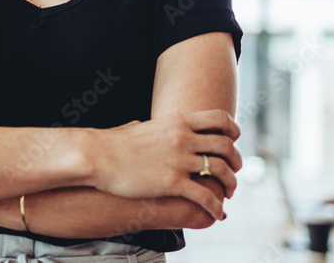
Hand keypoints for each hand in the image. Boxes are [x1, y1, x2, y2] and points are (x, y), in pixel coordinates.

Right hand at [92, 110, 241, 219]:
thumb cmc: (112, 144)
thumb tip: (139, 125)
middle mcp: (183, 137)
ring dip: (230, 184)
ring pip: (221, 171)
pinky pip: (205, 195)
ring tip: (228, 193)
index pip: (220, 120)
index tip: (233, 142)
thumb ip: (147, 128)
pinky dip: (216, 206)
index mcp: (178, 121)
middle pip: (226, 147)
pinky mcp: (173, 182)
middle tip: (234, 172)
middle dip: (236, 161)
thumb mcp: (137, 127)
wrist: (97, 156)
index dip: (233, 131)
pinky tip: (217, 213)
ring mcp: (179, 160)